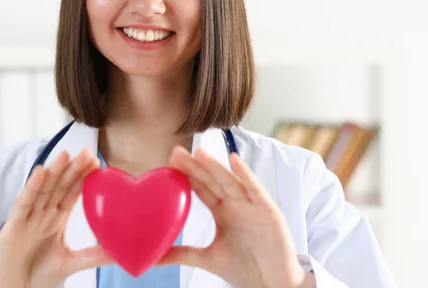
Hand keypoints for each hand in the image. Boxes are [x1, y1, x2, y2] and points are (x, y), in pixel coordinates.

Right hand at [0, 149, 112, 287]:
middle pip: (59, 186)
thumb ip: (93, 255)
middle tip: (86, 152)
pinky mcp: (13, 226)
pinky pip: (23, 203)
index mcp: (56, 219)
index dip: (83, 177)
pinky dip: (31, 187)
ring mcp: (28, 218)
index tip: (96, 162)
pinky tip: (40, 172)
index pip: (71, 192)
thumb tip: (120, 252)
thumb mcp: (71, 262)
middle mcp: (42, 214)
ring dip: (54, 171)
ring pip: (43, 189)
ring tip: (66, 154)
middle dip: (72, 169)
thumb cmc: (38, 276)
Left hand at [159, 146, 309, 287]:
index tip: (170, 161)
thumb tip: (154, 257)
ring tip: (199, 153)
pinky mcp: (267, 211)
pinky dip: (245, 174)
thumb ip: (183, 253)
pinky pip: (255, 189)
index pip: (202, 188)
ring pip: (230, 181)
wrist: (273, 285)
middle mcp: (236, 204)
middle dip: (195, 166)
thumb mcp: (208, 258)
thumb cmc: (246, 269)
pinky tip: (234, 160)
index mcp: (223, 212)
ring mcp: (251, 205)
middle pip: (212, 180)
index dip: (187, 174)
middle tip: (176, 152)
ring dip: (215, 166)